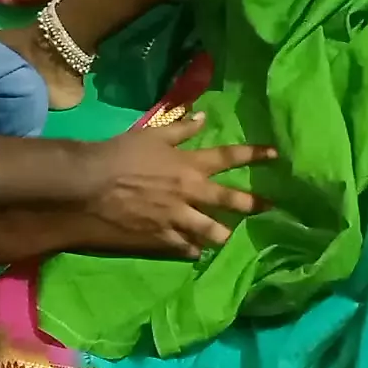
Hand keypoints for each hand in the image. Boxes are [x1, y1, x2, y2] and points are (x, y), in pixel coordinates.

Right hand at [83, 113, 275, 256]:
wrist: (91, 183)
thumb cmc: (121, 153)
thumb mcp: (153, 134)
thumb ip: (182, 128)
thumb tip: (204, 116)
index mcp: (190, 165)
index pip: (229, 158)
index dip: (254, 155)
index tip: (276, 155)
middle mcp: (190, 193)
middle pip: (230, 200)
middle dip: (254, 204)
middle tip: (271, 208)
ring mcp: (177, 217)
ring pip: (211, 230)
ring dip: (222, 233)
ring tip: (229, 236)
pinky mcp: (161, 236)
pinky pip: (184, 247)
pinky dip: (192, 248)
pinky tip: (196, 251)